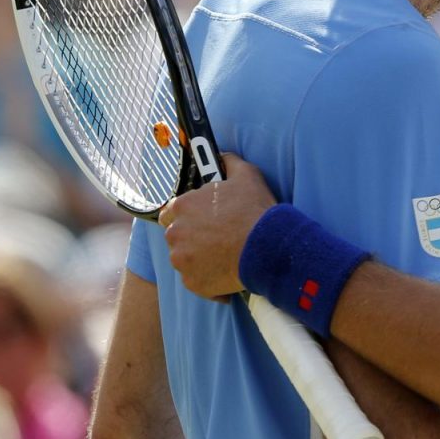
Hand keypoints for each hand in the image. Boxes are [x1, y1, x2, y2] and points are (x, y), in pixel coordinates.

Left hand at [160, 153, 276, 299]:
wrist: (268, 248)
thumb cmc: (255, 211)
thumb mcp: (246, 176)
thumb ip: (229, 162)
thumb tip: (222, 155)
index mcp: (183, 206)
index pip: (171, 211)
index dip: (188, 215)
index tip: (202, 219)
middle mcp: (176, 233)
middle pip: (176, 236)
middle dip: (192, 237)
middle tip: (216, 238)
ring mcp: (182, 260)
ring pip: (185, 259)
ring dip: (199, 258)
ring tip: (224, 256)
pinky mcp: (193, 283)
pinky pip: (197, 280)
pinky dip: (209, 278)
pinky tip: (228, 271)